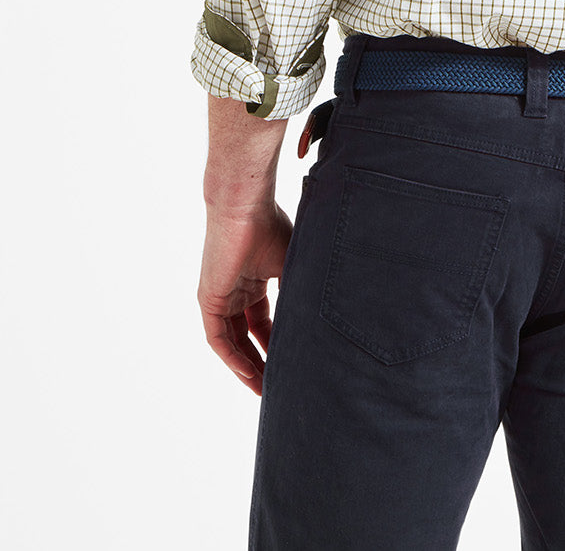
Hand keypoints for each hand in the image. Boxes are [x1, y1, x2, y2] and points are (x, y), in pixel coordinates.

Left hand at [197, 200, 292, 395]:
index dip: (277, 343)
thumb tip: (322, 319)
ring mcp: (221, 296)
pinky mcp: (209, 299)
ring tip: (265, 389)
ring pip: (232, 342)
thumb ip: (300, 290)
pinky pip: (219, 338)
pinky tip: (249, 373)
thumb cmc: (271, 225)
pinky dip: (233, 358)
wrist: (246, 206)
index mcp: (255, 280)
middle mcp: (236, 291)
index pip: (264, 321)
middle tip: (278, 386)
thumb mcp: (293, 264)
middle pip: (248, 336)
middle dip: (263, 361)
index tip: (293, 362)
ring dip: (247, 366)